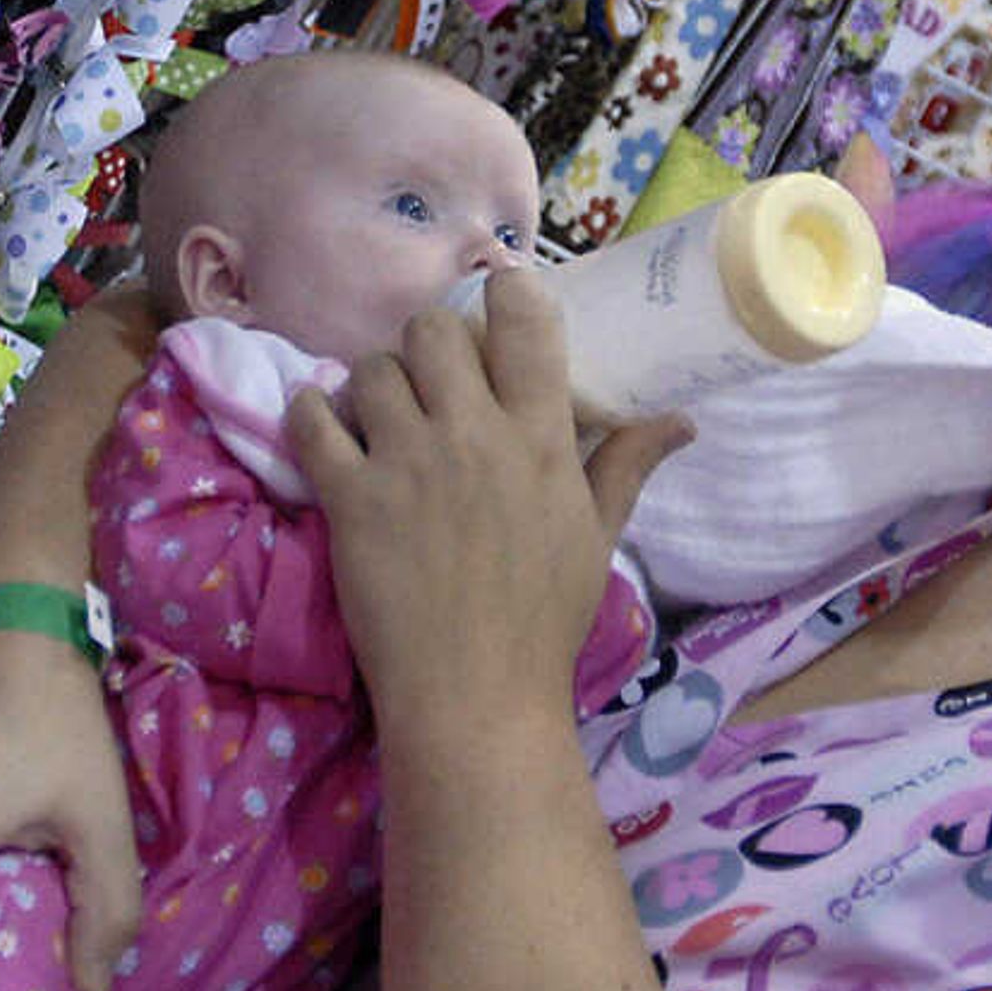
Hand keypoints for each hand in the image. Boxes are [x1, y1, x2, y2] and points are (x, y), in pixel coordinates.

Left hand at [286, 273, 681, 725]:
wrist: (475, 698)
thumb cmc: (543, 620)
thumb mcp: (596, 538)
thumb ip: (627, 466)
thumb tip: (681, 421)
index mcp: (540, 437)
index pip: (521, 319)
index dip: (503, 292)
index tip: (493, 305)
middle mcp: (472, 433)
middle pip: (433, 329)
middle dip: (428, 344)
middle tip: (428, 381)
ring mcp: (405, 461)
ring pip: (372, 367)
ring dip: (373, 382)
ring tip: (379, 416)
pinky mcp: (348, 496)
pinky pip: (311, 419)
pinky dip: (311, 412)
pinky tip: (323, 427)